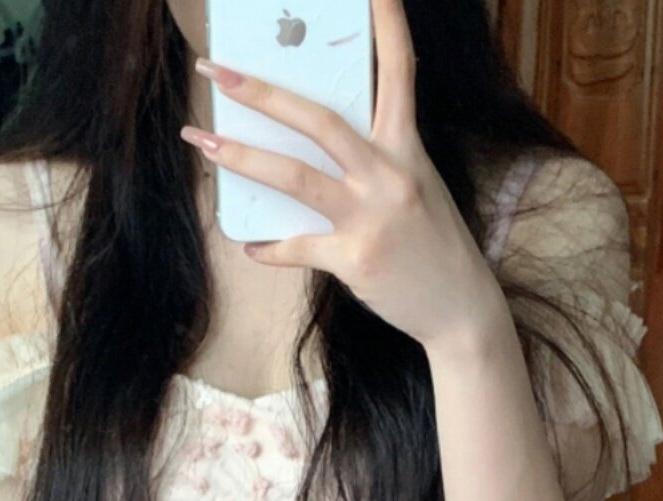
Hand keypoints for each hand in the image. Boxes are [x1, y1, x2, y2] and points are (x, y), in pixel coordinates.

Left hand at [180, 0, 504, 353]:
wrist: (460, 309)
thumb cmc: (433, 245)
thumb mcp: (416, 187)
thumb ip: (374, 162)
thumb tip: (314, 149)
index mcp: (407, 148)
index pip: (398, 72)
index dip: (386, 23)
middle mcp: (389, 174)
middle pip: (319, 120)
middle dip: (263, 92)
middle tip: (217, 70)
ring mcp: (371, 217)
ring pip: (295, 176)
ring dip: (241, 156)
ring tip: (202, 141)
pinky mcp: (356, 260)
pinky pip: (298, 247)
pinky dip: (270, 248)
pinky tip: (251, 246)